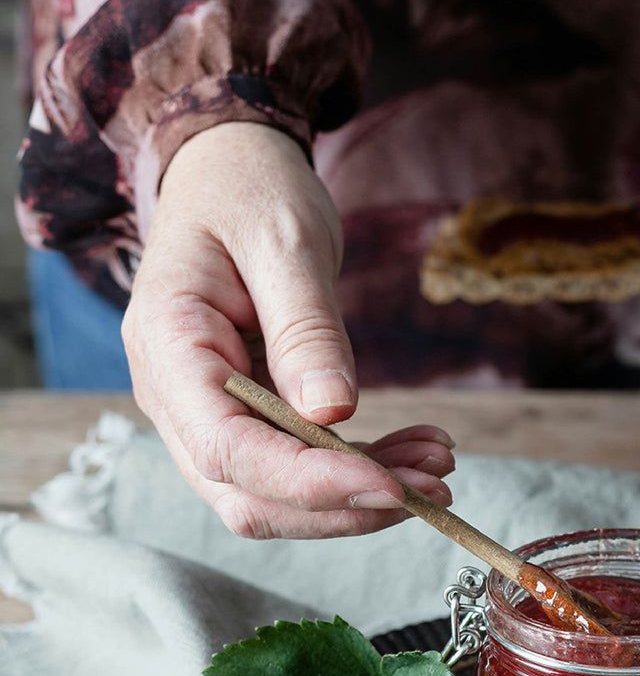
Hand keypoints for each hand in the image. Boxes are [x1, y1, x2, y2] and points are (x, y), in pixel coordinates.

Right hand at [123, 123, 454, 538]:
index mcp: (167, 347)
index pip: (226, 449)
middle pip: (247, 493)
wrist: (229, 170)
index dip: (308, 482)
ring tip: (437, 466)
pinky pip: (294, 467)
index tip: (390, 486)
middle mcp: (174, 396)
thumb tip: (333, 413)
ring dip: (357, 497)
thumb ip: (306, 328)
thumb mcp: (286, 242)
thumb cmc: (250, 190)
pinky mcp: (244, 416)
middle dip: (342, 505)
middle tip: (432, 486)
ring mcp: (204, 413)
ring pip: (273, 495)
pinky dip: (355, 471)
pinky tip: (413, 452)